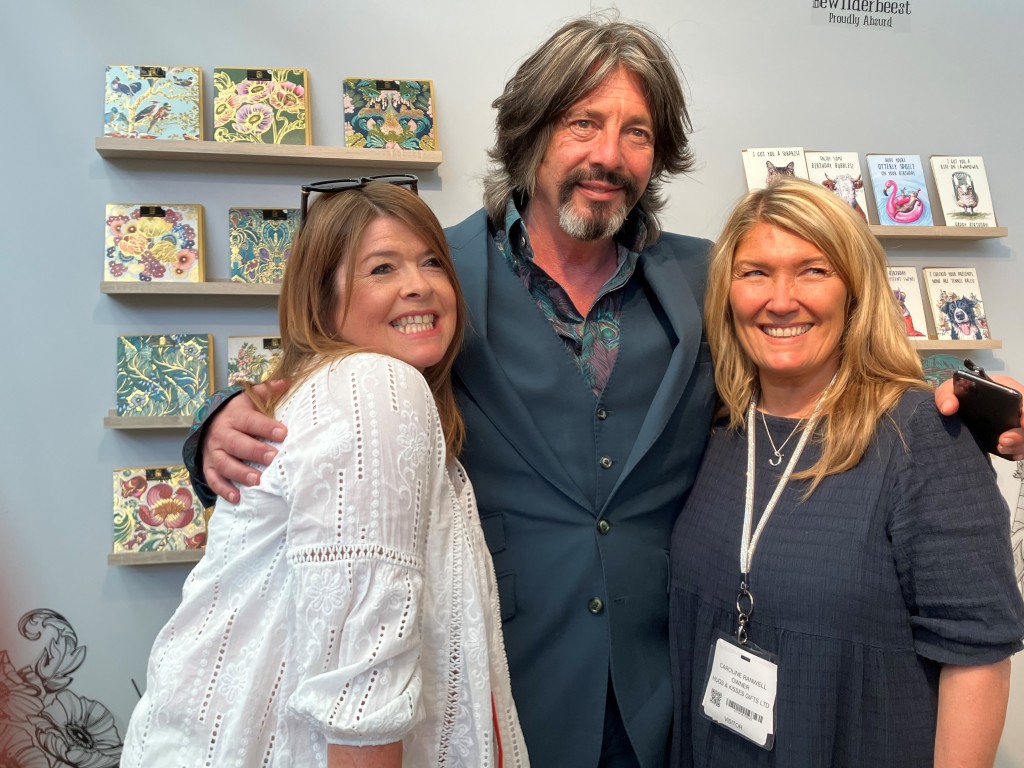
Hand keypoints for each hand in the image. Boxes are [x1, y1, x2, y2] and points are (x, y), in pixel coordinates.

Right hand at [203, 380, 289, 502]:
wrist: (207, 424)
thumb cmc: (236, 413)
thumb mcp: (248, 399)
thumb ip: (267, 391)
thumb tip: (288, 382)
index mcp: (234, 417)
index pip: (251, 421)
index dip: (267, 427)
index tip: (284, 433)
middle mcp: (222, 434)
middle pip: (237, 443)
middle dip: (255, 451)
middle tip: (272, 458)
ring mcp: (214, 452)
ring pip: (225, 464)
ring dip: (240, 473)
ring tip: (257, 480)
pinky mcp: (209, 467)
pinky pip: (214, 480)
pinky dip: (224, 490)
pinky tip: (237, 497)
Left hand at [935, 374, 1023, 459]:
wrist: (958, 403)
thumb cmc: (959, 392)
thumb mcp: (949, 389)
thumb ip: (946, 396)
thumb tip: (948, 408)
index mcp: (1006, 388)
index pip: (1023, 397)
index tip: (1020, 423)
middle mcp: (1017, 405)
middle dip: (1020, 434)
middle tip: (1002, 440)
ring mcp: (1015, 421)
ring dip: (1018, 445)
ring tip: (1000, 447)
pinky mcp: (1011, 435)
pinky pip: (1021, 445)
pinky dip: (1016, 451)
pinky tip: (1006, 453)